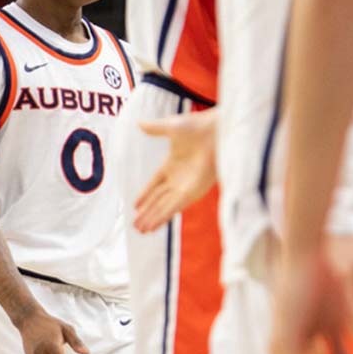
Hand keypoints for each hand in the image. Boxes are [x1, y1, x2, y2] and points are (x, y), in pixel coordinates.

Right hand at [133, 111, 217, 232]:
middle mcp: (178, 178)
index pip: (154, 184)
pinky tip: (153, 226)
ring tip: (140, 231)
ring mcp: (185, 186)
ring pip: (164, 207)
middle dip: (147, 213)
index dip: (145, 195)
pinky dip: (162, 217)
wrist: (217, 131)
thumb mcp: (171, 127)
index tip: (135, 206)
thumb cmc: (199, 126)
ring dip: (153, 219)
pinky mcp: (192, 192)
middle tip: (135, 225)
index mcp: (172, 164)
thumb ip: (154, 128)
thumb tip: (139, 123)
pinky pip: (173, 208)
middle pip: (158, 200)